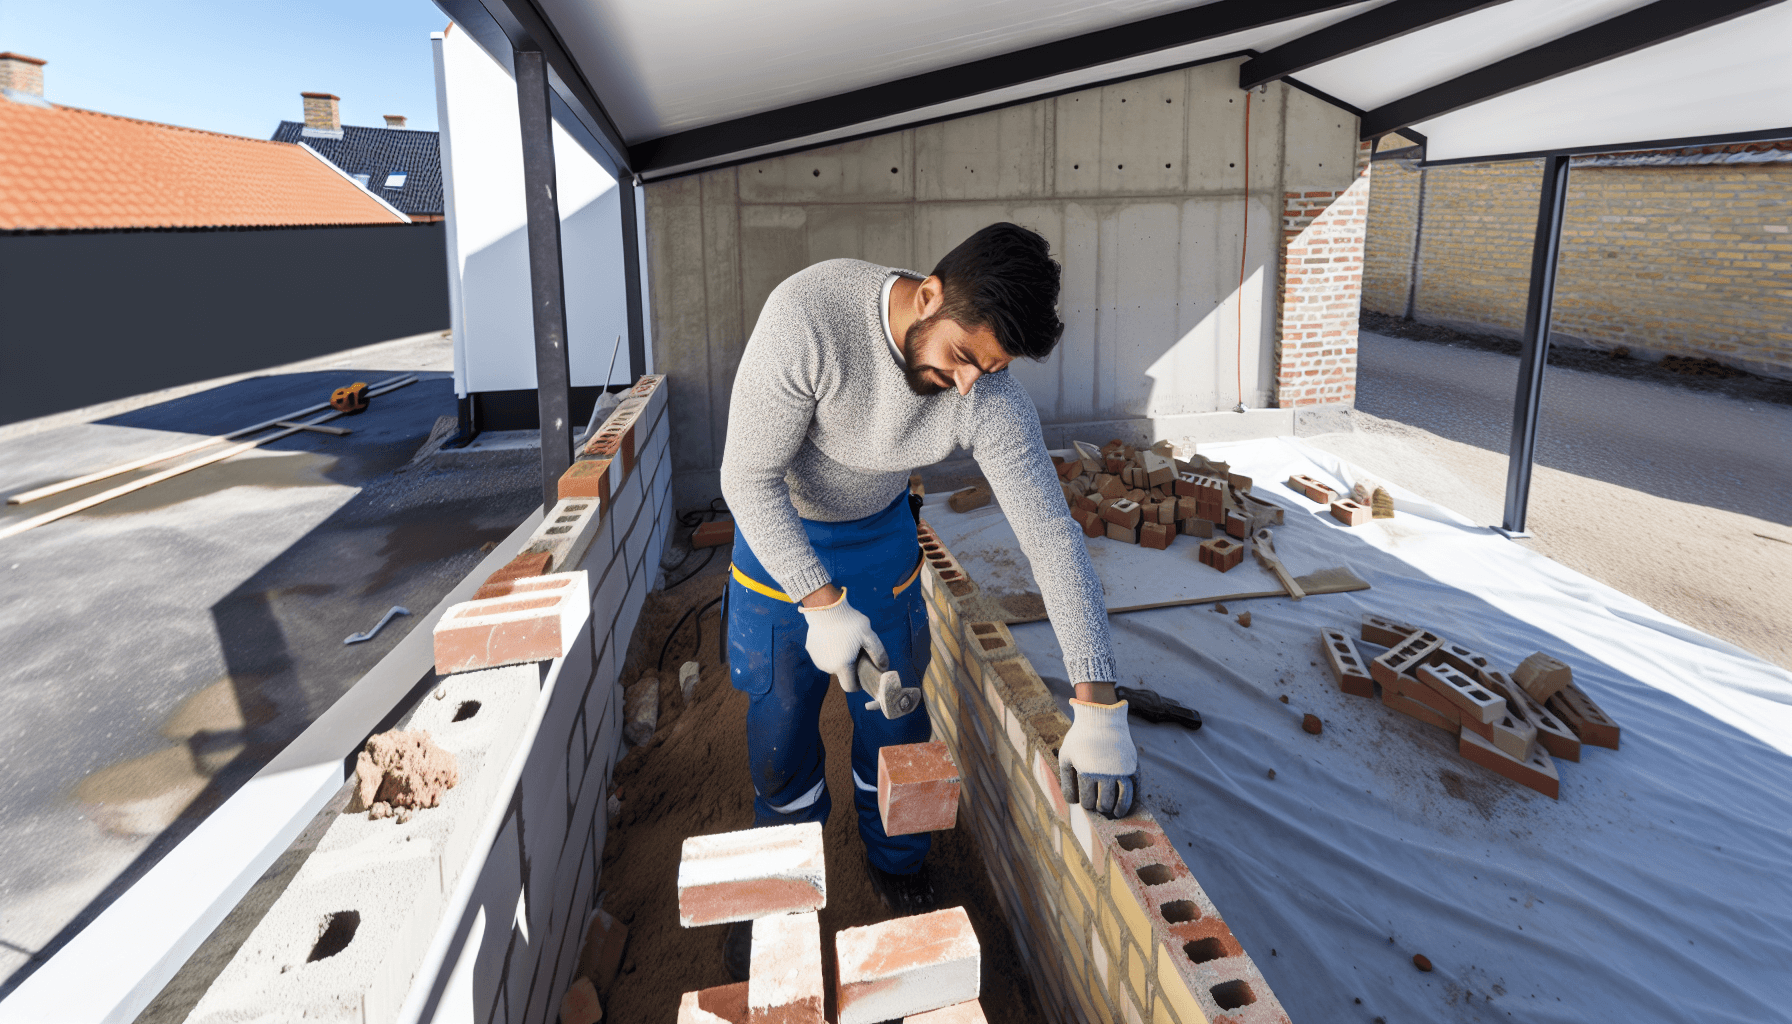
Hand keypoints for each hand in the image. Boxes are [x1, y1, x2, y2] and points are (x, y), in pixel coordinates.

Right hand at [797, 587, 886, 687]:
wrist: (825, 607)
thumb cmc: (849, 622)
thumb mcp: (868, 636)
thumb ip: (878, 653)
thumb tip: (883, 667)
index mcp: (842, 666)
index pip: (850, 687)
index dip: (858, 684)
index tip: (863, 675)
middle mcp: (827, 667)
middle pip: (842, 674)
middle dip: (850, 667)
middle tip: (856, 651)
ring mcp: (817, 658)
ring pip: (832, 664)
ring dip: (839, 658)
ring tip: (844, 642)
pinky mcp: (811, 649)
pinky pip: (823, 655)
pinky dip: (829, 650)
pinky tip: (833, 637)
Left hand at [1058, 696, 1138, 817]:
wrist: (1101, 717)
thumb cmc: (1080, 738)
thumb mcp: (1066, 756)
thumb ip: (1066, 780)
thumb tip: (1072, 802)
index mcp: (1087, 773)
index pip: (1087, 800)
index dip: (1086, 804)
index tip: (1086, 803)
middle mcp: (1106, 774)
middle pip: (1104, 802)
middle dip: (1100, 807)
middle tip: (1099, 807)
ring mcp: (1122, 770)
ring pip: (1122, 799)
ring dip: (1118, 809)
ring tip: (1116, 814)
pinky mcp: (1133, 765)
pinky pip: (1136, 787)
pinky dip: (1134, 797)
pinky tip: (1130, 803)